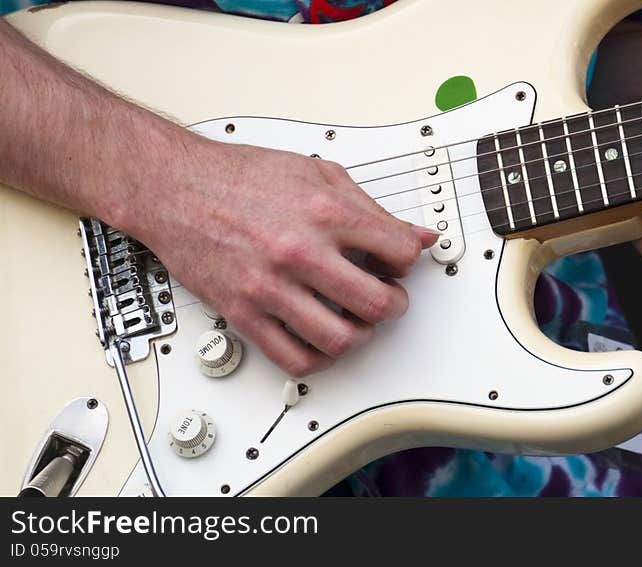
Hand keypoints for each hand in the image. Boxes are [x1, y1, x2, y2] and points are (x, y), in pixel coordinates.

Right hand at [130, 139, 436, 376]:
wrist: (175, 187)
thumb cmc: (240, 177)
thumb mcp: (317, 172)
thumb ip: (370, 207)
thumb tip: (417, 234)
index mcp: (325, 211)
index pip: (399, 252)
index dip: (408, 259)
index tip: (397, 262)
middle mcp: (300, 251)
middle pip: (377, 303)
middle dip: (393, 304)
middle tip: (386, 297)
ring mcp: (270, 286)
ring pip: (340, 339)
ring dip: (359, 336)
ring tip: (354, 320)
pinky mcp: (244, 312)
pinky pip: (293, 358)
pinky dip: (318, 359)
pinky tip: (320, 340)